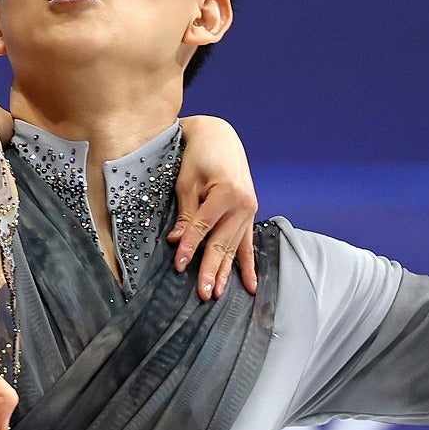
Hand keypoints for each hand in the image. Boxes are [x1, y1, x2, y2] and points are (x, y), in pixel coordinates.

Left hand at [171, 115, 259, 299]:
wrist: (218, 135)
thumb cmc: (198, 154)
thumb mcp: (187, 181)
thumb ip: (186, 213)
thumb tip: (178, 241)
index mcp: (227, 193)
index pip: (204, 227)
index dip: (190, 247)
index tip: (179, 265)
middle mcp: (244, 204)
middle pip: (222, 242)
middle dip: (211, 269)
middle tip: (203, 294)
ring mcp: (250, 210)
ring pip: (235, 247)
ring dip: (226, 272)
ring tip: (218, 293)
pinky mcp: (249, 214)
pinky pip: (247, 243)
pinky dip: (248, 265)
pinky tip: (250, 285)